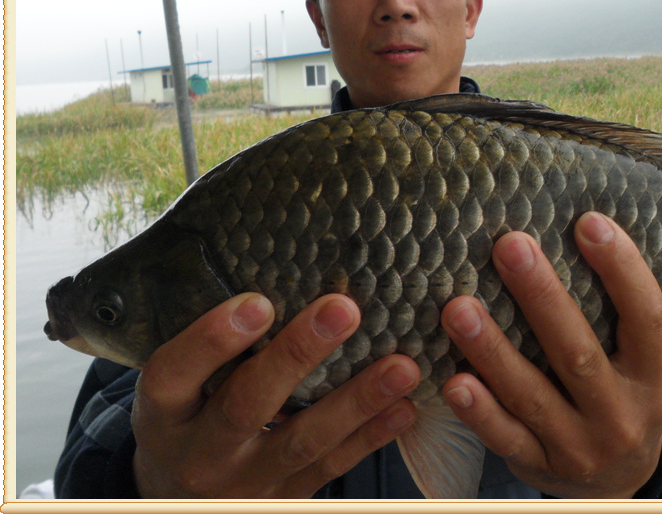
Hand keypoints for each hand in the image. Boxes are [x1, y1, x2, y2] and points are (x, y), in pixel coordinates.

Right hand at [131, 292, 420, 497]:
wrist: (177, 497)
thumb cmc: (186, 416)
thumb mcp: (177, 384)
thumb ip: (213, 344)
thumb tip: (278, 264)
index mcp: (163, 412)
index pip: (174, 374)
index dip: (212, 339)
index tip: (258, 301)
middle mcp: (199, 452)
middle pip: (246, 405)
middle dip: (297, 356)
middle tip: (344, 309)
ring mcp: (244, 483)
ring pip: (302, 441)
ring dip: (356, 401)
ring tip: (401, 366)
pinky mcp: (284, 499)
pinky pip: (332, 467)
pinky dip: (372, 436)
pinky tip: (405, 406)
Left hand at [440, 212, 661, 497]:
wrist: (618, 483)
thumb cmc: (621, 398)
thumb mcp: (639, 363)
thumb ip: (615, 314)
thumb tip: (578, 227)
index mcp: (653, 378)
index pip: (647, 317)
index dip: (622, 269)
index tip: (589, 222)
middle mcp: (622, 415)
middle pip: (579, 353)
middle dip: (542, 296)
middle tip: (510, 245)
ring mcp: (580, 447)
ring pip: (533, 395)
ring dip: (493, 349)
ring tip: (458, 307)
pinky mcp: (541, 467)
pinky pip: (505, 439)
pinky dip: (480, 412)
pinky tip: (454, 381)